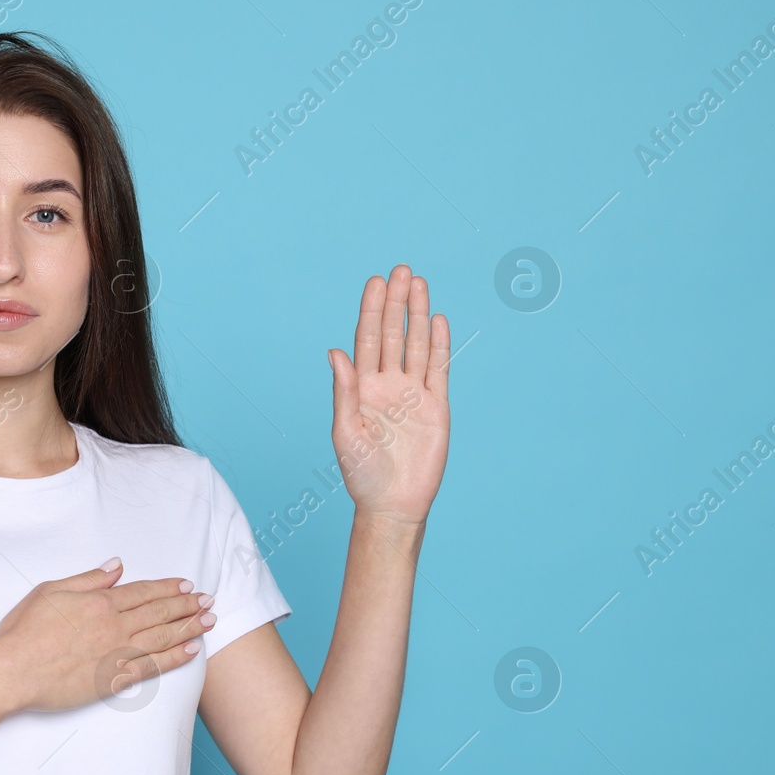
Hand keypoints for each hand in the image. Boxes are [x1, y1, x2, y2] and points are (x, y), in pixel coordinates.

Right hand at [0, 559, 216, 712]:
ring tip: (209, 620)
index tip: (187, 586)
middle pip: (159, 612)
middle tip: (209, 600)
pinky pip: (153, 666)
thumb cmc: (23, 632)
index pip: (143, 591)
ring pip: (162, 637)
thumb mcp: (51, 591)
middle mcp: (114, 625)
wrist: (12, 671)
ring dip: (189, 627)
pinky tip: (192, 650)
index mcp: (99, 602)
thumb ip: (88, 578)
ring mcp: (116, 653)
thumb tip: (116, 565)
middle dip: (188, 605)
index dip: (169, 588)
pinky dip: (175, 658)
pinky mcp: (114, 678)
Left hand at [327, 264, 450, 525]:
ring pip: (417, 345)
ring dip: (417, 314)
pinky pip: (438, 369)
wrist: (393, 505)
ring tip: (419, 283)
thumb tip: (335, 352)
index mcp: (362, 388)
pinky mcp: (436, 407)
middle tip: (401, 269)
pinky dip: (439, 344)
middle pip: (393, 334)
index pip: (368, 340)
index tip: (376, 281)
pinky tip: (437, 320)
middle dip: (396, 302)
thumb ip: (344, 392)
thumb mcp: (345, 432)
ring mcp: (413, 393)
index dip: (372, 310)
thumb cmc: (361, 474)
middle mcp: (388, 384)